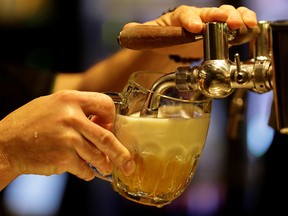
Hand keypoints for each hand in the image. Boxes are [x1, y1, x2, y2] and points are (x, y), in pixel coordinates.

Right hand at [0, 90, 134, 183]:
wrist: (4, 143)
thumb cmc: (30, 122)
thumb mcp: (53, 105)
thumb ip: (78, 110)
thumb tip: (102, 122)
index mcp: (71, 100)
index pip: (106, 104)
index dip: (112, 117)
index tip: (110, 127)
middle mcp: (72, 118)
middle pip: (107, 137)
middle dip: (121, 153)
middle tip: (128, 163)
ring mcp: (68, 139)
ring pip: (98, 156)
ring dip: (104, 165)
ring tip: (106, 168)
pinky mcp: (62, 158)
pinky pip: (85, 169)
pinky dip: (88, 173)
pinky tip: (86, 172)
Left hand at [123, 5, 257, 56]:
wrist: (174, 42)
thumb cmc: (163, 36)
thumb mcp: (149, 34)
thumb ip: (139, 31)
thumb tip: (127, 30)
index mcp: (178, 17)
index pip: (184, 15)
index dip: (190, 20)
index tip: (195, 29)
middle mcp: (197, 17)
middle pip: (210, 12)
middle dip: (220, 17)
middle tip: (228, 23)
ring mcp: (211, 24)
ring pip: (226, 15)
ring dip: (237, 18)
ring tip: (244, 24)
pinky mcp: (221, 33)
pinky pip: (235, 26)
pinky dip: (244, 25)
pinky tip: (251, 28)